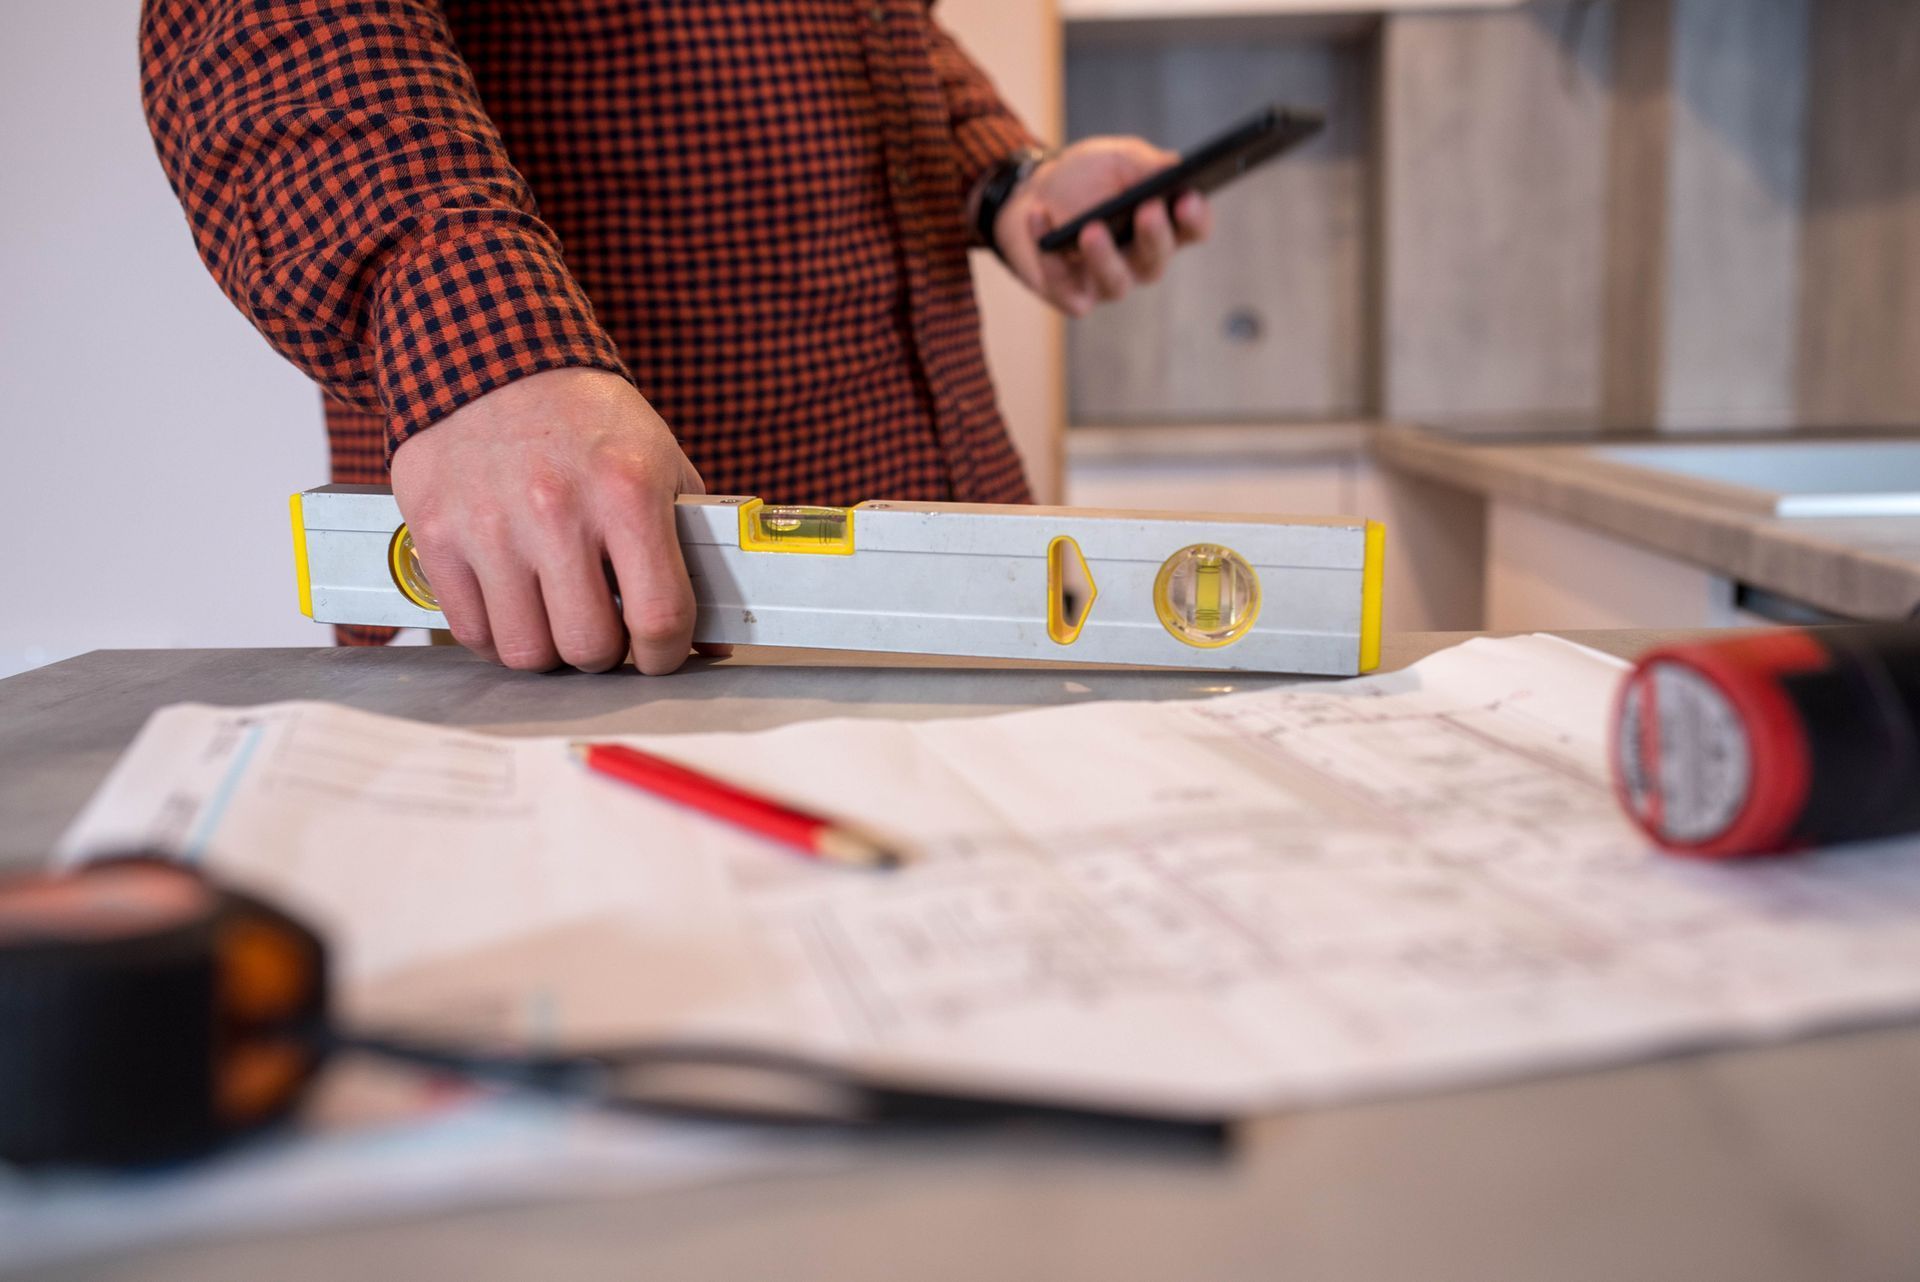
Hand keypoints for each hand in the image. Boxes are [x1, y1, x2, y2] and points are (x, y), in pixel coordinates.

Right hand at [389, 368, 704, 674]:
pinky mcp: (436, 532)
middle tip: (605, 632)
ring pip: (525, 651)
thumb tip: (710, 635)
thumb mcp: (659, 462)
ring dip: (549, 651)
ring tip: (556, 620)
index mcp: (626, 490)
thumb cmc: (587, 419)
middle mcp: (555, 509)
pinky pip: (471, 630)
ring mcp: (489, 524)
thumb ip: (688, 545)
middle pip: (587, 646)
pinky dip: (497, 637)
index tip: (660, 654)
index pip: (659, 615)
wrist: (492, 357)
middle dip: (606, 655)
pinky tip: (514, 610)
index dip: (666, 654)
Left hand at [993, 137, 1212, 316]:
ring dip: (1104, 257)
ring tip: (1092, 230)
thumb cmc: (1086, 178)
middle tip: (1149, 209)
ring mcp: (1107, 282)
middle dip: (1154, 236)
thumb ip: (1145, 165)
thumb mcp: (1118, 160)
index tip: (1188, 198)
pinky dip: (1050, 257)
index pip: (1193, 229)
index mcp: (1163, 225)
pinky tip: (1039, 218)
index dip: (1195, 218)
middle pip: (1156, 260)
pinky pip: (1064, 286)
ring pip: (1115, 283)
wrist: (1034, 193)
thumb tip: (1172, 167)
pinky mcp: (1072, 296)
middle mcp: (1141, 260)